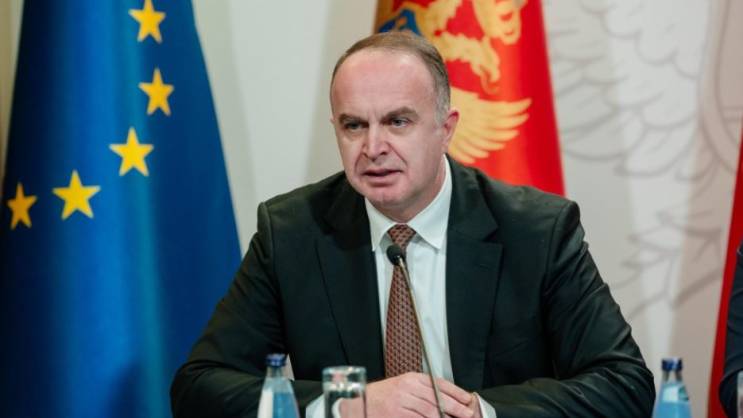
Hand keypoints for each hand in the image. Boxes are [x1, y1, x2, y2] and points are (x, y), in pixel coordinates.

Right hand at [350, 372, 476, 417]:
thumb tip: (445, 402)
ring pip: (430, 411)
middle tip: (467, 413)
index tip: (467, 399)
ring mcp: (402, 401)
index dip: (455, 392)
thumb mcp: (403, 387)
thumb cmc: (383, 396)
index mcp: (411, 378)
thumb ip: (422, 392)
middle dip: (455, 407)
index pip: (439, 383)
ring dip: (443, 417)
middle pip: (437, 398)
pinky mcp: (396, 414)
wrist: (361, 402)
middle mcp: (407, 387)